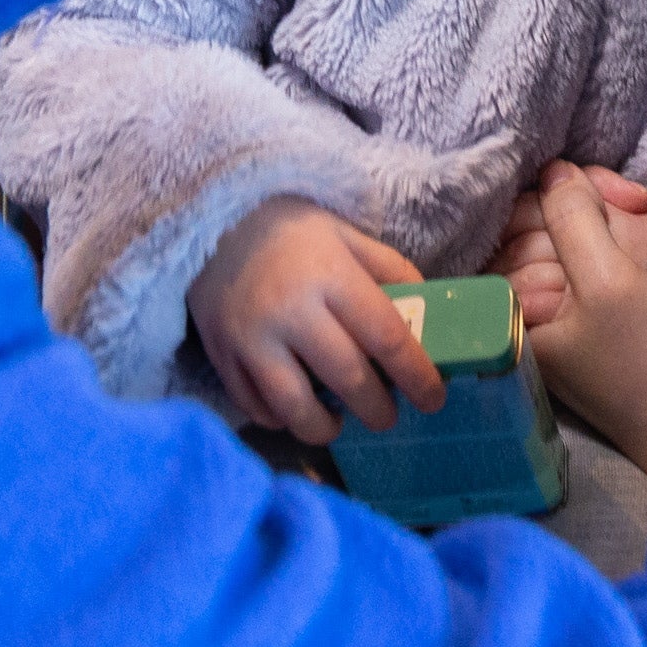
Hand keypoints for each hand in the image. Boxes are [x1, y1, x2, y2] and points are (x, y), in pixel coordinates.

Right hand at [188, 196, 447, 444]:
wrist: (212, 218)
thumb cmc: (291, 229)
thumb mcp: (348, 234)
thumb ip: (390, 271)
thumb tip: (428, 314)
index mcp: (332, 274)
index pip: (386, 336)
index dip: (417, 375)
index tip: (433, 398)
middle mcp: (291, 309)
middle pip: (347, 377)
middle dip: (377, 409)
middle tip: (389, 417)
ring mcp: (251, 336)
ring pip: (295, 405)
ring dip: (324, 428)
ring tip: (338, 423)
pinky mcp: (220, 354)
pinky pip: (253, 405)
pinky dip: (278, 419)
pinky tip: (295, 412)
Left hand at [490, 165, 646, 336]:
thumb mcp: (608, 284)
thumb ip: (574, 222)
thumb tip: (553, 171)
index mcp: (519, 300)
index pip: (522, 214)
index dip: (565, 194)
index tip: (622, 203)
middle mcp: (541, 295)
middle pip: (550, 212)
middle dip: (595, 199)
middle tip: (639, 204)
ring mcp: (578, 294)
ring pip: (581, 219)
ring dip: (618, 207)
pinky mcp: (613, 293)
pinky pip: (609, 238)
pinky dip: (633, 224)